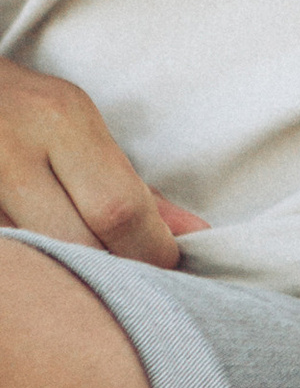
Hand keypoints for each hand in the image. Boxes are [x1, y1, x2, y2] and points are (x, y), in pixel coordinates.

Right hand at [0, 63, 208, 267]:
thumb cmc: (31, 111)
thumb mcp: (84, 129)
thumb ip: (137, 188)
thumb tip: (194, 236)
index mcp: (61, 121)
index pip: (119, 207)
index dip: (151, 248)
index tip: (167, 261)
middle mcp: (14, 151)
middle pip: (78, 242)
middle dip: (115, 268)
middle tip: (132, 276)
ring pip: (41, 258)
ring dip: (74, 273)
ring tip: (90, 267)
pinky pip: (14, 254)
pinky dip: (41, 264)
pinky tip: (52, 258)